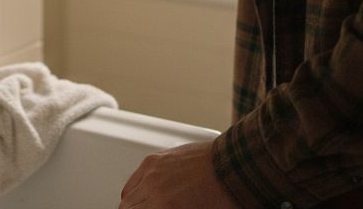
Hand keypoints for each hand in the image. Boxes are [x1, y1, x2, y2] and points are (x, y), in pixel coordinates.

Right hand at [118, 140, 238, 208]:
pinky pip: (135, 177)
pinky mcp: (156, 158)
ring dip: (132, 204)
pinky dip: (135, 188)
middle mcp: (153, 187)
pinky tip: (145, 195)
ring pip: (127, 194)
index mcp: (163, 206)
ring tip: (143, 208)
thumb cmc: (225, 194)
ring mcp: (152, 170)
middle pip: (127, 207)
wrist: (235, 166)